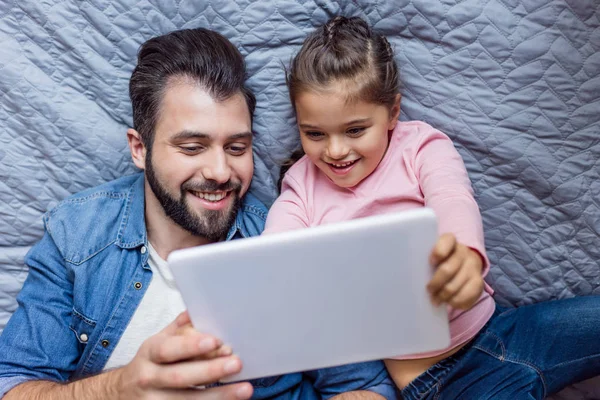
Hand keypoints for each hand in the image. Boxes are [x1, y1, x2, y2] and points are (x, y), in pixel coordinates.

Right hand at [117, 311, 252, 399]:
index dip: (191, 346)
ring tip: (245, 389)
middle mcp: (149, 378)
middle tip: (236, 364)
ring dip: (218, 395)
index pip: (169, 349)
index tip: (215, 341)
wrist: (122, 393)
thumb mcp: (158, 342)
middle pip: (180, 377)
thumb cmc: (150, 363)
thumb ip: (179, 328)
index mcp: (150, 353)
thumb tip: (197, 311)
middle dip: (210, 371)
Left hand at [427, 233, 483, 309]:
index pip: (447, 241)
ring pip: (456, 285)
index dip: (438, 252)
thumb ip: (424, 260)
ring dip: (443, 296)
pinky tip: (449, 302)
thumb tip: (409, 276)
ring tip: (435, 300)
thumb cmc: (441, 260)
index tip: (430, 262)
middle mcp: (463, 252)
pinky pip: (467, 296)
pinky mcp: (479, 282)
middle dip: (435, 283)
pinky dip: (456, 302)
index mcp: (450, 241)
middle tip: (429, 291)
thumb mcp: (433, 254)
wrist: (465, 263)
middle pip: (448, 270)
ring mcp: (473, 267)